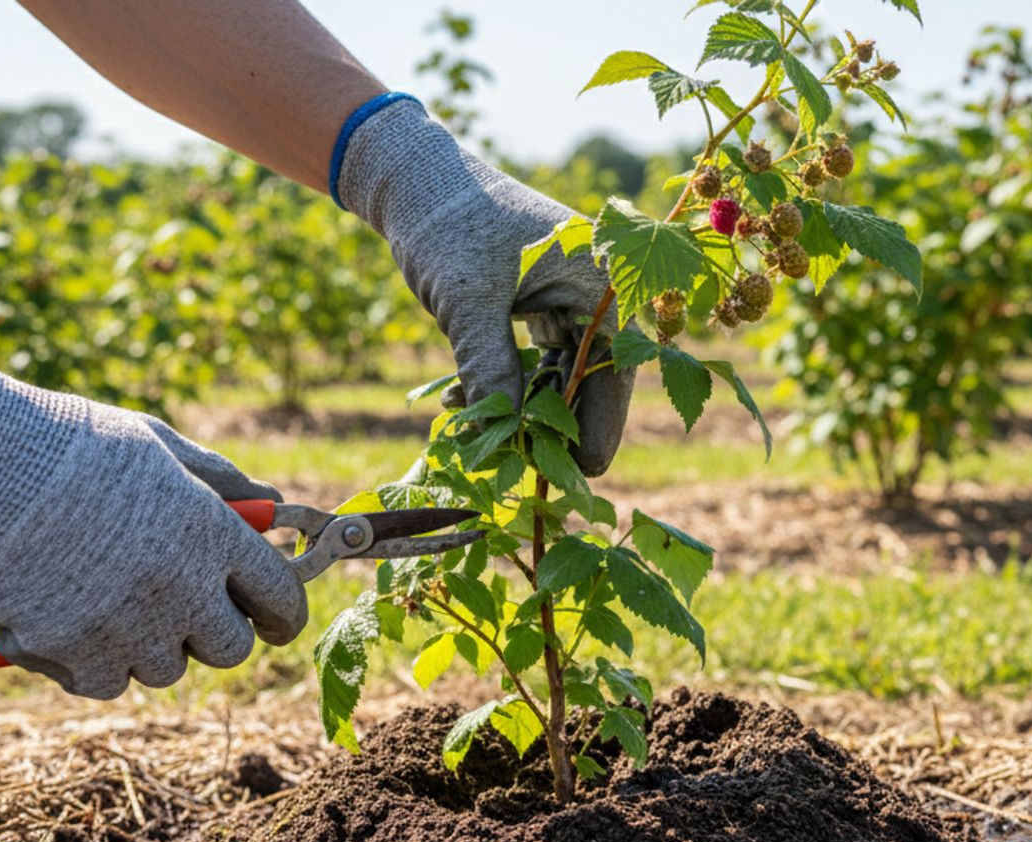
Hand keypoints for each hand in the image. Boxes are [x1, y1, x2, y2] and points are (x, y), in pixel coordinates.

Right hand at [0, 331, 307, 698]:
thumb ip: (220, 483)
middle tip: (180, 610)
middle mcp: (181, 588)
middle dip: (210, 634)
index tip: (271, 620)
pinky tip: (62, 613)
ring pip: (163, 669)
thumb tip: (273, 507)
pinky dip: (88, 661)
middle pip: (230, 650)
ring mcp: (127, 628)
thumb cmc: (67, 443)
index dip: (281, 614)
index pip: (279, 598)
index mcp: (212, 534)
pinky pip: (103, 682)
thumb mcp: (156, 446)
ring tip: (103, 592)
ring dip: (144, 644)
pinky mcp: (72, 654)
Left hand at [337, 98, 633, 475]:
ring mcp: (570, 299)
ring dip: (523, 407)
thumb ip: (490, 364)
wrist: (415, 180)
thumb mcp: (466, 300)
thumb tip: (504, 433)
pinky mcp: (543, 305)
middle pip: (593, 376)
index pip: (617, 366)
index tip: (582, 471)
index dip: (601, 423)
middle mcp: (596, 290)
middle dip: (555, 422)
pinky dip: (505, 383)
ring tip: (477, 429)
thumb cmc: (448, 225)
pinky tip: (461, 399)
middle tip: (523, 465)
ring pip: (562, 374)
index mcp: (600, 277)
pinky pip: (537, 360)